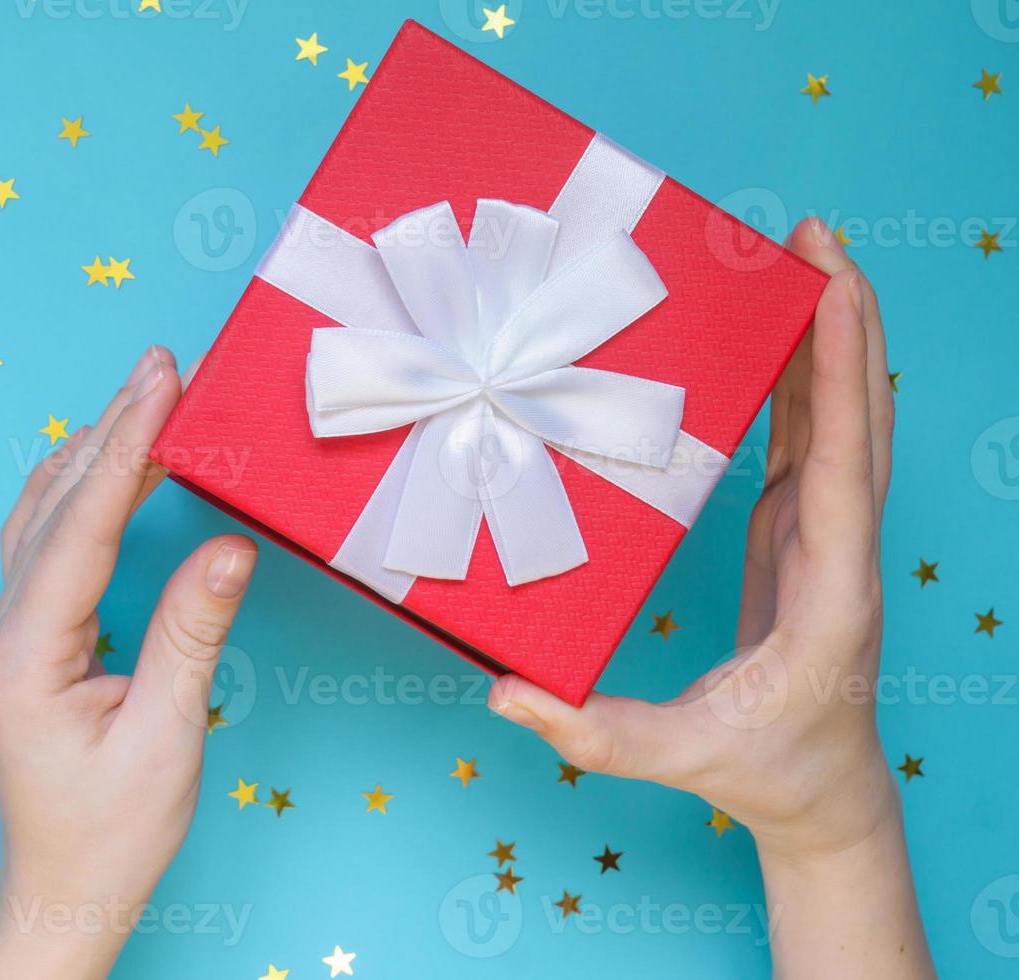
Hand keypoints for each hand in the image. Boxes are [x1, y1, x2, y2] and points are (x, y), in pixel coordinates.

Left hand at [0, 346, 256, 978]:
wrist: (62, 890)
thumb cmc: (110, 832)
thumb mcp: (166, 738)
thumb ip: (191, 636)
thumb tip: (228, 547)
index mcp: (29, 653)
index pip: (82, 526)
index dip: (127, 447)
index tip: (163, 382)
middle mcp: (6, 629)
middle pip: (57, 502)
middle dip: (112, 426)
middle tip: (161, 362)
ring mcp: (11, 631)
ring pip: (44, 514)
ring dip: (95, 449)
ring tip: (146, 395)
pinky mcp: (30, 638)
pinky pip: (49, 541)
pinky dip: (85, 490)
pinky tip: (113, 467)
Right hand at [488, 218, 932, 976]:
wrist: (823, 789)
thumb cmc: (764, 770)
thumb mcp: (676, 758)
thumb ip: (591, 732)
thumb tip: (503, 693)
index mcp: (829, 589)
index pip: (843, 464)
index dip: (840, 374)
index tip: (832, 293)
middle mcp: (843, 545)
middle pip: (862, 412)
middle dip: (846, 317)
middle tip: (816, 236)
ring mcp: (827, 530)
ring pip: (846, 412)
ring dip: (832, 332)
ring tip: (802, 256)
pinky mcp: (802, 526)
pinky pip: (813, 435)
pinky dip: (804, 374)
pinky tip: (779, 331)